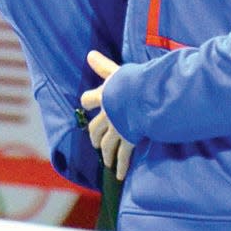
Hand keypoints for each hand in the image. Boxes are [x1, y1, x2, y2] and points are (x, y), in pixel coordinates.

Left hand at [80, 50, 134, 180]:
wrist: (142, 97)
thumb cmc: (132, 81)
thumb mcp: (116, 72)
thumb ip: (103, 65)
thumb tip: (89, 54)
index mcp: (104, 97)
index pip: (89, 99)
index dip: (89, 101)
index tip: (88, 103)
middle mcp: (107, 115)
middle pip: (95, 127)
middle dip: (95, 135)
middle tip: (95, 142)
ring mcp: (117, 129)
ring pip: (107, 144)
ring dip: (105, 153)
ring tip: (105, 161)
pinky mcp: (128, 139)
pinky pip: (123, 156)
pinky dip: (120, 167)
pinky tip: (119, 176)